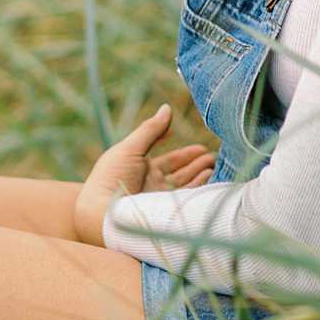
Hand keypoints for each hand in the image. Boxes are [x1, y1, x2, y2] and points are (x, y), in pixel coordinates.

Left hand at [73, 104, 215, 246]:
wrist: (104, 212)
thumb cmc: (111, 177)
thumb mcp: (130, 148)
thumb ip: (151, 129)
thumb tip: (167, 108)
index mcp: (140, 168)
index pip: (167, 160)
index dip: (183, 153)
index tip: (200, 147)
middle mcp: (151, 183)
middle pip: (179, 172)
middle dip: (196, 162)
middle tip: (213, 154)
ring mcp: (158, 197)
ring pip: (185, 183)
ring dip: (200, 172)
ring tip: (215, 161)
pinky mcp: (164, 209)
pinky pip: (186, 195)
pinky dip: (199, 185)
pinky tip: (209, 174)